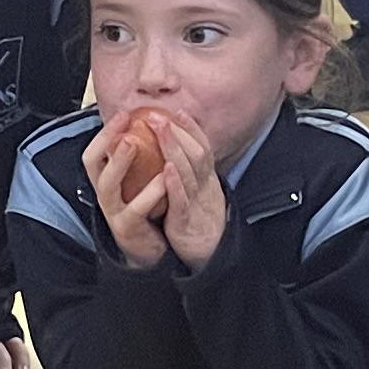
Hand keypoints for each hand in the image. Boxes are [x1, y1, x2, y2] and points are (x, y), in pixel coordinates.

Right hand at [83, 118, 175, 269]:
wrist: (148, 251)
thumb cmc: (145, 210)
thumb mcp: (136, 184)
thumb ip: (137, 161)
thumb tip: (147, 126)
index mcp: (105, 180)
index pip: (94, 152)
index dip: (105, 132)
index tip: (123, 113)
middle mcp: (103, 194)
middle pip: (93, 164)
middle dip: (107, 141)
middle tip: (124, 122)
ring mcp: (112, 212)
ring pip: (108, 185)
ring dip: (120, 162)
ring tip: (134, 143)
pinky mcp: (127, 228)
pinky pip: (136, 208)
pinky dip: (149, 192)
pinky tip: (164, 178)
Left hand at [155, 112, 228, 271]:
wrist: (210, 257)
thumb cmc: (200, 222)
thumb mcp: (200, 194)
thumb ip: (192, 174)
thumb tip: (178, 152)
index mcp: (207, 180)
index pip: (202, 148)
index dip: (191, 129)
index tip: (177, 111)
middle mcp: (205, 187)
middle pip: (195, 154)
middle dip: (177, 132)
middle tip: (157, 114)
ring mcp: (197, 203)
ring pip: (188, 171)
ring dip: (173, 147)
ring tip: (159, 128)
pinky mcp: (186, 221)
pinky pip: (181, 200)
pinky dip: (175, 183)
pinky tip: (165, 168)